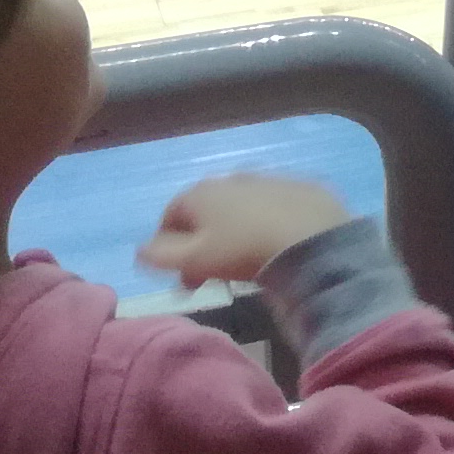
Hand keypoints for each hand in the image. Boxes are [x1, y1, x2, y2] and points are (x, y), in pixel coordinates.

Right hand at [135, 171, 351, 283]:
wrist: (313, 238)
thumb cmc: (243, 250)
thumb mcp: (193, 259)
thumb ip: (160, 255)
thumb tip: (141, 250)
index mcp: (202, 192)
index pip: (171, 215)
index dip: (169, 246)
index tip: (180, 275)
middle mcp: (233, 178)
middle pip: (207, 211)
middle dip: (202, 241)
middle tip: (210, 274)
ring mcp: (270, 179)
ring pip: (241, 208)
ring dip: (235, 231)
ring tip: (244, 262)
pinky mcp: (302, 188)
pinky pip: (275, 207)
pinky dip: (268, 223)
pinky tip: (277, 245)